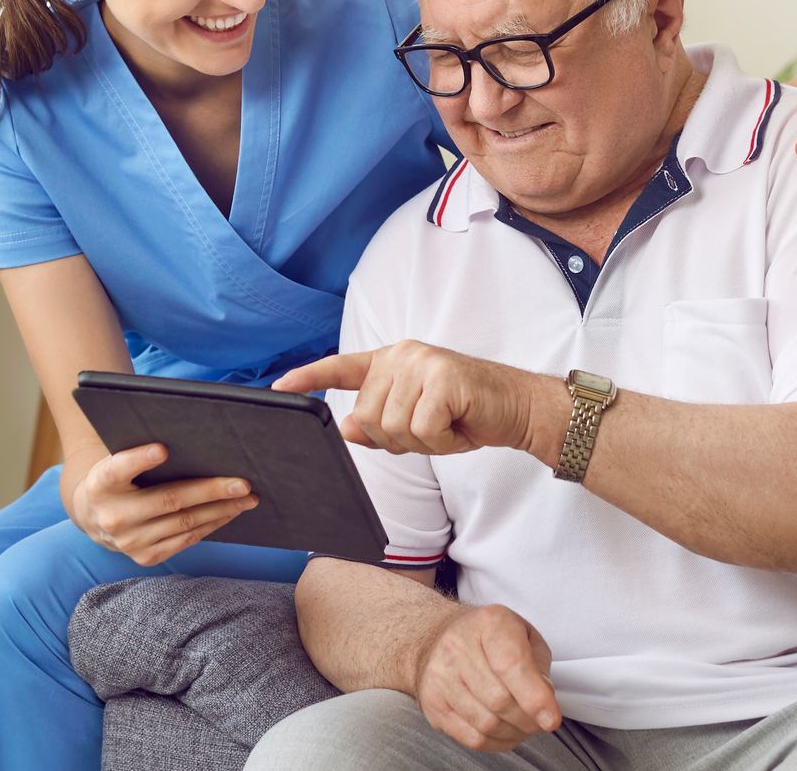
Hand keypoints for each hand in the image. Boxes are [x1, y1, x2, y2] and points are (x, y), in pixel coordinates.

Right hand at [67, 445, 257, 566]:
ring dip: (221, 510)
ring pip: (184, 523)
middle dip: (210, 491)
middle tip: (243, 483)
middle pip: (168, 500)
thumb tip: (193, 441)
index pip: (119, 468)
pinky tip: (229, 513)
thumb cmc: (115, 479)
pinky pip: (185, 540)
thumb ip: (139, 454)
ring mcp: (129, 542)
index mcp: (101, 484)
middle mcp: (113, 516)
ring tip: (246, 498)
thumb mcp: (115, 461)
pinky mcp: (145, 557)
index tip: (163, 449)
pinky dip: (211, 525)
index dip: (141, 459)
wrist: (92, 517)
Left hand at [273, 342, 534, 455]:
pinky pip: (422, 430)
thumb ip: (380, 423)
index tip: (278, 386)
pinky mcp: (442, 378)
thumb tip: (346, 428)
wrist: (517, 408)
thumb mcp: (417, 421)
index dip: (308, 378)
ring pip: (392, 428)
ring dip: (423, 442)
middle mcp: (402, 355)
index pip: (341, 368)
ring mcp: (422, 363)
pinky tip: (459, 426)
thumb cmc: (466, 415)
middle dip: (396, 440)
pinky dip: (442, 441)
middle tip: (431, 429)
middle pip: (366, 418)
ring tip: (448, 425)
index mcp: (391, 361)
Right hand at [414, 604, 560, 751]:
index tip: (551, 719)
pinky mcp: (431, 702)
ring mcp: (440, 676)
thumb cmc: (492, 638)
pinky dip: (496, 742)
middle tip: (540, 720)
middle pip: (500, 700)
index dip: (534, 697)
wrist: (441, 636)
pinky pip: (471, 738)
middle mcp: (458, 646)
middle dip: (528, 720)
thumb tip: (542, 706)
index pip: (511, 665)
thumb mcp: (525, 636)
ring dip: (513, 732)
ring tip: (523, 725)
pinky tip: (505, 732)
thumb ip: (539, 668)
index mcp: (489, 623)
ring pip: (486, 723)